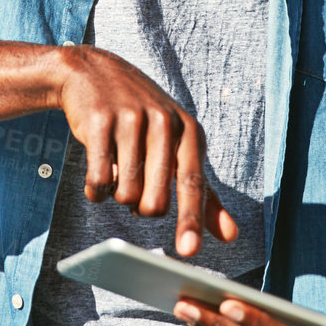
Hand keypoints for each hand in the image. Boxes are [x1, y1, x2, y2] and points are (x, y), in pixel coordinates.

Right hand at [53, 44, 238, 255]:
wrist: (94, 73)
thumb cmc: (142, 118)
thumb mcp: (178, 146)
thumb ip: (204, 193)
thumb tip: (231, 236)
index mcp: (188, 130)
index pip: (193, 185)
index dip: (190, 220)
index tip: (188, 252)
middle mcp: (163, 122)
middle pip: (154, 200)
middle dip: (141, 207)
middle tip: (136, 189)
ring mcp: (129, 120)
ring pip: (125, 193)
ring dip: (117, 196)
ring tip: (117, 172)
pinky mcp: (98, 122)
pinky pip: (98, 179)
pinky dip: (96, 189)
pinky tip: (97, 175)